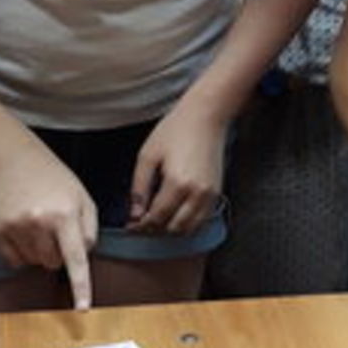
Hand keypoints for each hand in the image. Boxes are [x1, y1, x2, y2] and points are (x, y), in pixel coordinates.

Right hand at [0, 137, 98, 309]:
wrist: (15, 160)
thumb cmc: (55, 180)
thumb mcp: (83, 199)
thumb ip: (90, 231)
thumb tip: (82, 260)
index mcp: (64, 214)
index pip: (75, 258)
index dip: (81, 286)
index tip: (82, 308)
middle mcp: (38, 222)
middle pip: (54, 264)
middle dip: (58, 252)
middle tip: (54, 227)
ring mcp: (14, 227)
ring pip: (34, 264)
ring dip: (39, 251)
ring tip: (37, 224)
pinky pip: (13, 261)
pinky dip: (20, 251)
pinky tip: (22, 228)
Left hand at [129, 101, 225, 237]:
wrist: (205, 117)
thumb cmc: (174, 131)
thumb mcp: (147, 156)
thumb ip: (139, 188)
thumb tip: (135, 214)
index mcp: (177, 183)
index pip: (156, 217)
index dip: (140, 226)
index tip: (130, 226)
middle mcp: (197, 194)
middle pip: (173, 228)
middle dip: (155, 230)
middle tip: (140, 224)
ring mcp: (210, 195)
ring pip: (189, 228)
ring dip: (171, 229)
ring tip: (156, 220)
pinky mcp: (217, 193)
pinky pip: (201, 220)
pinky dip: (187, 224)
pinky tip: (174, 215)